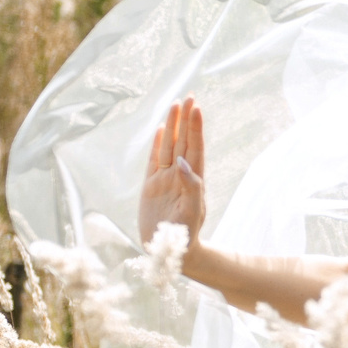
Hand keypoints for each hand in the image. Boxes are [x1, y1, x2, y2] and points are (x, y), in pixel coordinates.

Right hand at [138, 96, 208, 246]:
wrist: (171, 251)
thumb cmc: (186, 234)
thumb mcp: (192, 212)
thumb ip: (191, 186)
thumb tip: (182, 162)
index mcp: (193, 180)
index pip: (194, 148)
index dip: (195, 128)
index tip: (196, 108)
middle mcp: (179, 175)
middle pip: (182, 142)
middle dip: (185, 120)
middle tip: (188, 97)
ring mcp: (165, 179)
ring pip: (168, 147)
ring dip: (172, 127)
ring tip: (175, 105)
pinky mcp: (151, 186)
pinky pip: (154, 160)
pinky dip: (157, 144)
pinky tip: (159, 130)